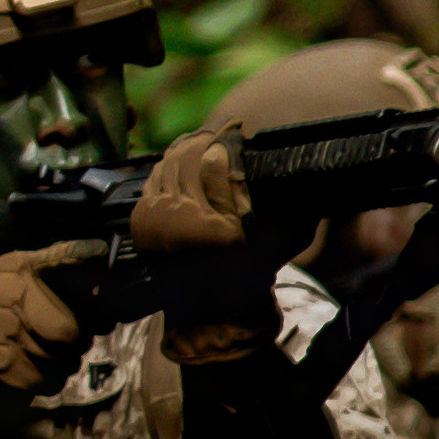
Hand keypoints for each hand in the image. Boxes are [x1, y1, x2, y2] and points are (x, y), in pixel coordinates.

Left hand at [124, 124, 284, 344]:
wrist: (210, 309)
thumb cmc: (252, 272)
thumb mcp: (282, 239)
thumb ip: (292, 206)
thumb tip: (297, 166)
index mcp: (217, 222)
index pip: (214, 160)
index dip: (226, 138)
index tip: (235, 129)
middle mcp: (180, 218)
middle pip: (186, 157)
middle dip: (203, 140)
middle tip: (217, 134)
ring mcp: (156, 220)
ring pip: (165, 166)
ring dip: (182, 152)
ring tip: (199, 146)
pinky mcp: (140, 223)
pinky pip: (151, 183)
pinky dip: (164, 171)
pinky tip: (178, 168)